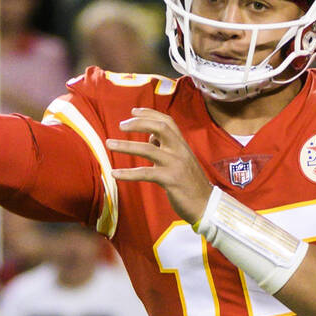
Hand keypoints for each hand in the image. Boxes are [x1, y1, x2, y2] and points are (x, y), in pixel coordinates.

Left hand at [106, 107, 212, 223]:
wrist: (206, 204)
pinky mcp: (171, 180)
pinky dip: (128, 173)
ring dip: (126, 145)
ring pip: (148, 149)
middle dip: (139, 123)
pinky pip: (145, 173)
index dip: (150, 114)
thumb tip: (151, 136)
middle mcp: (180, 151)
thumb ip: (166, 147)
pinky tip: (114, 173)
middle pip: (160, 128)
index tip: (133, 111)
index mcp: (182, 145)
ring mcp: (176, 164)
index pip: (167, 121)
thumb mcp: (180, 160)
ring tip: (109, 144)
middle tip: (121, 125)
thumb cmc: (190, 182)